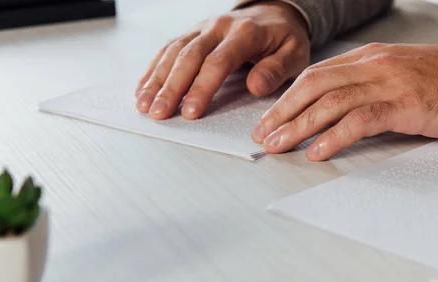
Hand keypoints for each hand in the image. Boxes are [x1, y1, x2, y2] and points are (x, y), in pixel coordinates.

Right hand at [136, 1, 309, 119]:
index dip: (202, 88)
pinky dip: (153, 68)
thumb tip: (255, 86)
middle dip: (171, 87)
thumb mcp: (295, 53)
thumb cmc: (284, 38)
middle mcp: (219, 27)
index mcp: (245, 33)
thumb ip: (277, 70)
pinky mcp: (193, 33)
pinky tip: (143, 88)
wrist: (274, 12)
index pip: (219, 61)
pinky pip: (168, 48)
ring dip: (157, 80)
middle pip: (189, 57)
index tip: (192, 112)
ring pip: (174, 52)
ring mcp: (203, 28)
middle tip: (160, 113)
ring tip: (145, 106)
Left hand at [252, 43, 437, 160]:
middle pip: (314, 86)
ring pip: (330, 102)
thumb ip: (373, 89)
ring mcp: (390, 82)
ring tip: (278, 146)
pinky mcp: (406, 103)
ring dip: (298, 126)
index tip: (270, 119)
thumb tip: (342, 113)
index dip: (288, 98)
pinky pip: (360, 119)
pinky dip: (334, 137)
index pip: (317, 76)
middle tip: (261, 136)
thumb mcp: (404, 77)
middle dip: (282, 112)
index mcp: (372, 58)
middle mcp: (375, 65)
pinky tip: (317, 152)